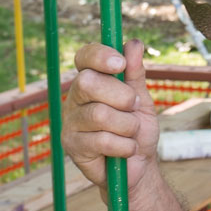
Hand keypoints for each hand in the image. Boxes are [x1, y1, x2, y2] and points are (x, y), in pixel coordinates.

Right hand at [62, 39, 160, 196]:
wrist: (138, 167)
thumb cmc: (137, 130)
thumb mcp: (141, 99)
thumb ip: (135, 73)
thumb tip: (134, 43)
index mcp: (91, 80)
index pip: (84, 57)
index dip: (100, 56)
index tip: (120, 63)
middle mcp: (75, 97)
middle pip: (88, 83)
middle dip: (121, 96)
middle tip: (133, 107)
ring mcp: (70, 121)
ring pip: (99, 115)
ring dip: (127, 126)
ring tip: (131, 134)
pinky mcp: (71, 146)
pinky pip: (102, 140)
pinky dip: (124, 146)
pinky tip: (125, 150)